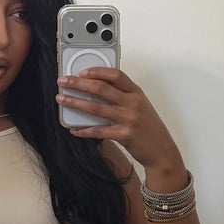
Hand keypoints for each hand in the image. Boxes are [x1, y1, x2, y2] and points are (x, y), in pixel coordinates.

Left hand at [56, 67, 183, 174]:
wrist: (162, 151)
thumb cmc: (149, 128)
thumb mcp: (141, 106)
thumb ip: (123, 97)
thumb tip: (96, 90)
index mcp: (136, 93)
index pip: (116, 75)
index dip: (97, 71)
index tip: (82, 71)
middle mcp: (132, 104)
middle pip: (101, 88)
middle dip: (79, 83)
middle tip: (63, 81)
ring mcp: (128, 119)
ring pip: (96, 107)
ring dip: (75, 102)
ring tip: (62, 99)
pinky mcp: (123, 136)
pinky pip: (98, 131)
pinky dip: (84, 130)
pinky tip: (74, 129)